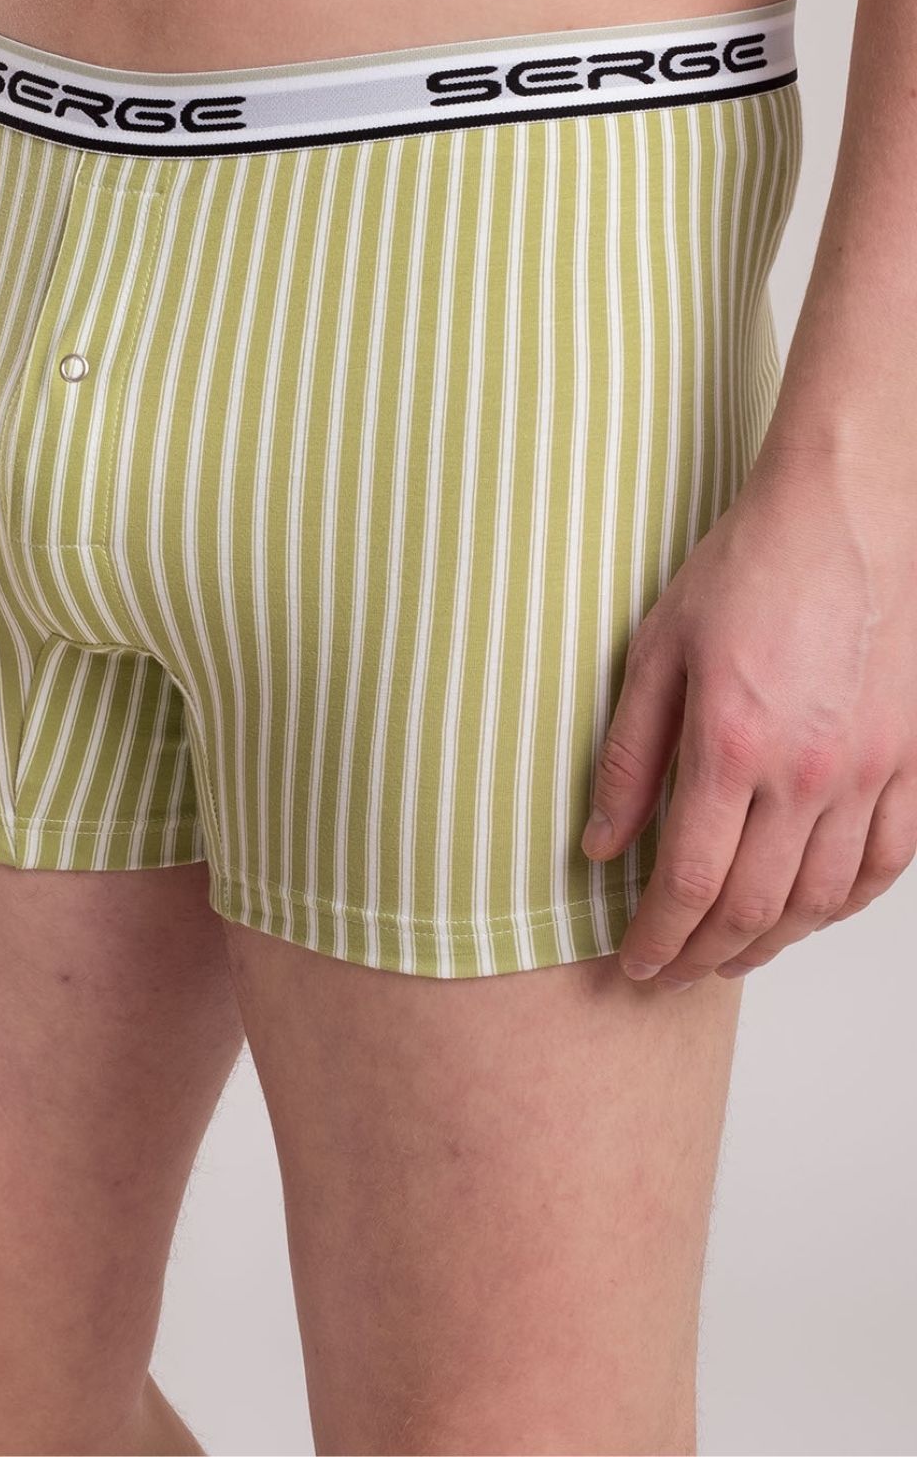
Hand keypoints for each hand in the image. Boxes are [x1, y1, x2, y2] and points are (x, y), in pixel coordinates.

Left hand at [584, 442, 916, 988]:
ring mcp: (870, 773)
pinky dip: (847, 904)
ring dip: (773, 941)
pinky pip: (888, 862)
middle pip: (754, 907)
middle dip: (704, 955)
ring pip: (823, 899)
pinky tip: (814, 912)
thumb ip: (630, 756)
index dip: (657, 939)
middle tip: (671, 973)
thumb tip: (601, 842)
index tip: (633, 964)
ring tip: (730, 953)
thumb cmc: (749, 567)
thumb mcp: (655, 649)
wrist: (850, 514)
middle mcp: (807, 776)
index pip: (687, 883)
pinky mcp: (913, 761)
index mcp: (731, 747)